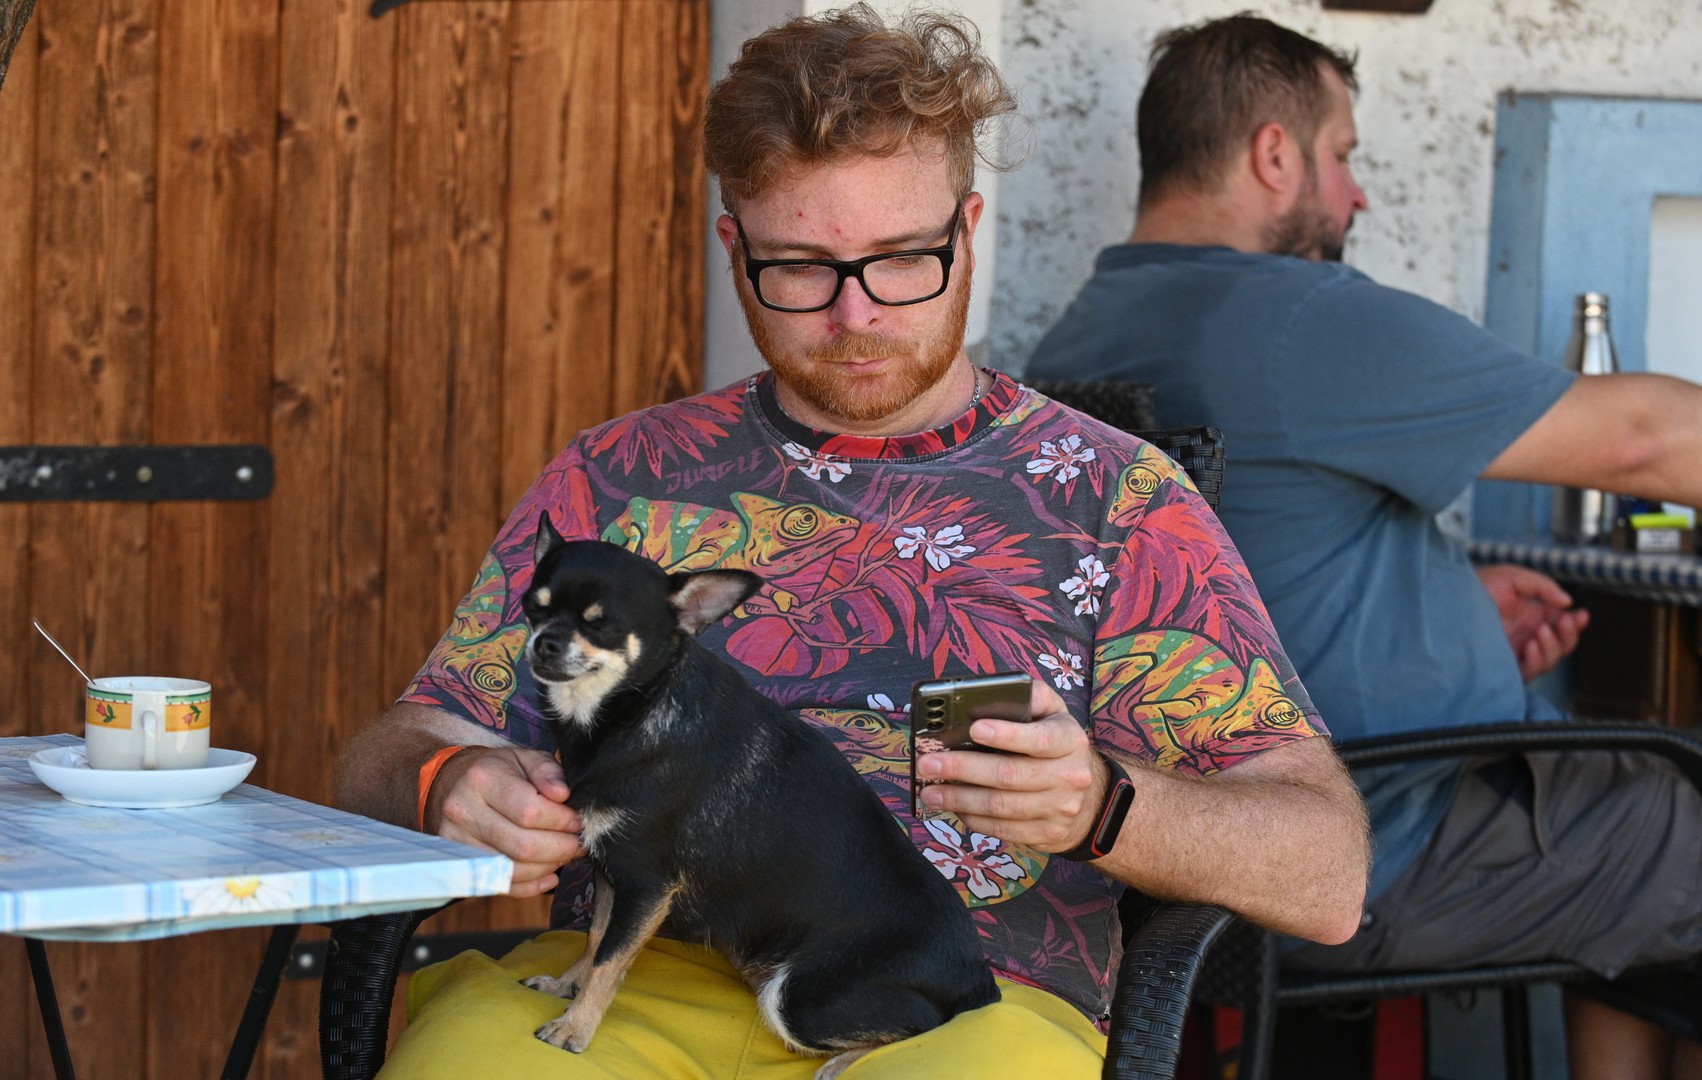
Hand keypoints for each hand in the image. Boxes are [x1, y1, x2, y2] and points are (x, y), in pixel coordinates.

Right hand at [427, 747, 583, 897]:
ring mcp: (458, 842)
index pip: (530, 811)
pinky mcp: (460, 864)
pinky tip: (549, 875)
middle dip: (561, 849)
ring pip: (514, 870)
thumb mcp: (525, 757)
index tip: (578, 822)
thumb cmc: (498, 771)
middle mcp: (464, 812)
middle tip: (578, 843)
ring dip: (549, 867)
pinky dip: (531, 885)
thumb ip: (547, 771)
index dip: (562, 821)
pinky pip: (501, 885)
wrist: (454, 785)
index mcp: (483, 779)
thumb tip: (562, 794)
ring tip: (564, 854)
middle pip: (523, 846)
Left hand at [915, 679, 1104, 851]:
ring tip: (930, 790)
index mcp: (1070, 740)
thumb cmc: (1056, 746)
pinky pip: (1004, 829)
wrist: (1088, 797)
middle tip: (928, 763)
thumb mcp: (1054, 714)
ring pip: (1001, 806)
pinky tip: (955, 807)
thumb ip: (1032, 697)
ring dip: (959, 798)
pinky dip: (974, 819)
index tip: (974, 729)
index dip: (1007, 735)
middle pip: (1010, 775)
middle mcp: (1070, 776)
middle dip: (963, 769)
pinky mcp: (1047, 834)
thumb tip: (999, 690)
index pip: (1039, 738)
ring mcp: (1060, 809)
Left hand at [1476, 563, 1589, 679]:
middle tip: (1561, 622)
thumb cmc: (1475, 588)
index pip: (1562, 625)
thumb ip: (1542, 586)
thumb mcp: (1512, 578)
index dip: (1575, 622)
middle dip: (1568, 635)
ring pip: (1550, 660)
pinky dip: (1536, 661)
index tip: (1580, 614)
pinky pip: (1530, 672)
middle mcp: (1527, 635)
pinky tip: (1530, 646)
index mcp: (1532, 616)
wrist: (1448, 603)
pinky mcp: (1504, 665)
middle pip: (1562, 645)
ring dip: (1552, 647)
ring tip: (1540, 632)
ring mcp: (1516, 651)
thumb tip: (1567, 602)